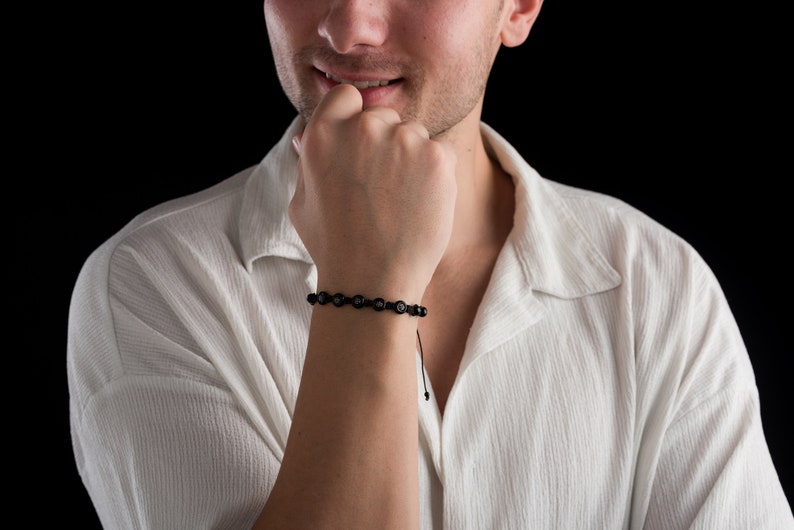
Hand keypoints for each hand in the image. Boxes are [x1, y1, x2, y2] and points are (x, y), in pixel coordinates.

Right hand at [289, 84, 457, 297]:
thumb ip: (308, 162)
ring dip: (411, 158)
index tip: (359, 147)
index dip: (353, 119)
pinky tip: (419, 205)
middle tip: (380, 188)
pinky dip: (436, 174)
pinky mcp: (437, 157)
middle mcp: (362, 128)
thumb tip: (306, 135)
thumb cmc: (334, 246)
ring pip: (414, 134)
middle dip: (383, 143)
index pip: (346, 97)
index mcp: (323, 133)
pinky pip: (440, 152)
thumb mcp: (302, 203)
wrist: (372, 282)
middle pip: (382, 117)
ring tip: (399, 202)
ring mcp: (403, 140)